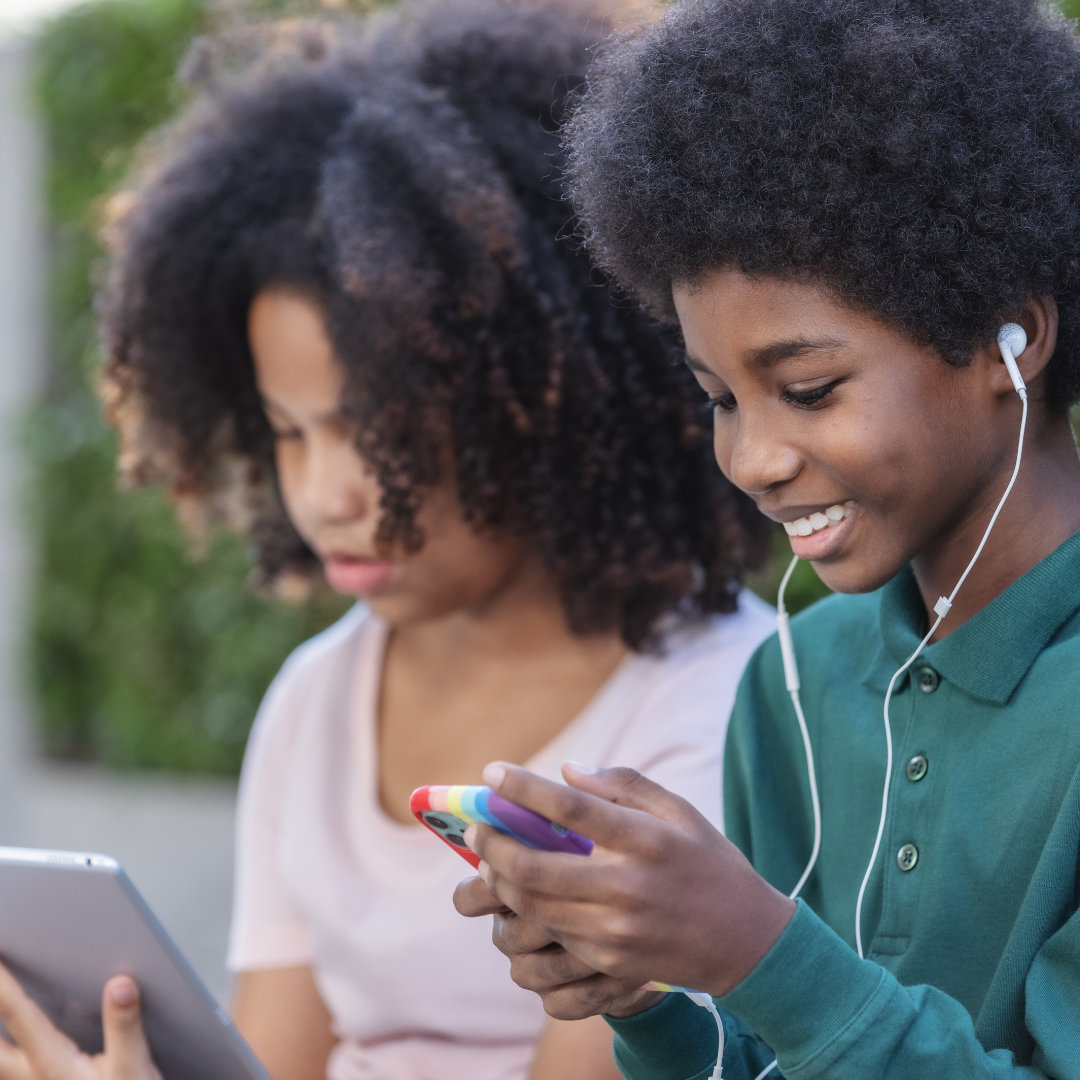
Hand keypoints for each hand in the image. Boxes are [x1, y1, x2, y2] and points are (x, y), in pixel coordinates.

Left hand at [0, 959, 161, 1079]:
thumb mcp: (134, 1069)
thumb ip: (125, 1026)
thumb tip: (120, 984)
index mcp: (53, 1065)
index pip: (17, 1014)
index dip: (1, 983)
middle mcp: (32, 1078)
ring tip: (0, 1010)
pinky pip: (9, 1074)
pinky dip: (6, 1060)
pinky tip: (11, 1054)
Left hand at [465, 762, 795, 998]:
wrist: (750, 943)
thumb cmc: (711, 864)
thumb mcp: (680, 812)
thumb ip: (625, 785)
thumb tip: (570, 770)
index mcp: (645, 840)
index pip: (570, 807)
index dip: (523, 788)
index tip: (492, 772)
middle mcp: (628, 886)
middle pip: (536, 867)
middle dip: (494, 845)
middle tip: (477, 828)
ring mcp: (618, 931)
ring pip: (535, 908)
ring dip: (502, 882)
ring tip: (491, 860)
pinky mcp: (613, 962)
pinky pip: (555, 937)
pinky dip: (530, 913)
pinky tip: (522, 894)